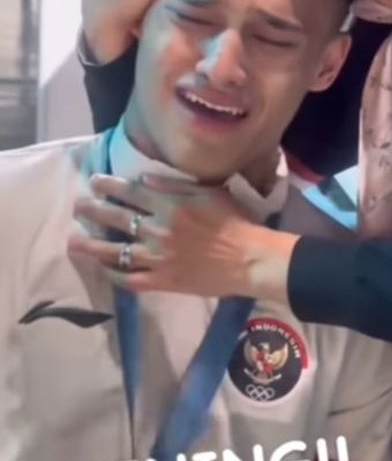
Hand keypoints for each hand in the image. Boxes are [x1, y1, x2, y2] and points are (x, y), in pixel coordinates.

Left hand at [68, 174, 296, 302]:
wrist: (249, 259)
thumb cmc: (234, 221)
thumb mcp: (207, 192)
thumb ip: (173, 186)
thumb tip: (143, 179)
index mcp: (169, 206)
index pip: (130, 192)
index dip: (109, 185)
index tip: (94, 181)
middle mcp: (157, 230)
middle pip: (116, 218)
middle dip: (93, 211)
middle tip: (78, 207)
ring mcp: (157, 258)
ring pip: (114, 252)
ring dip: (91, 246)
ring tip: (74, 242)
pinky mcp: (162, 281)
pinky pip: (131, 279)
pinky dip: (115, 275)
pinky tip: (103, 270)